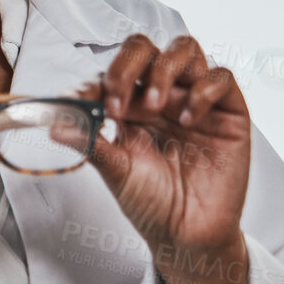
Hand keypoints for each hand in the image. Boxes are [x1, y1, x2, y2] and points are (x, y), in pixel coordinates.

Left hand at [73, 32, 252, 283]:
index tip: (80, 102)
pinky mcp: (229, 113)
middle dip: (125, 65)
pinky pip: (222, 78)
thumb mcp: (115, 171)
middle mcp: (162, 95)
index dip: (95, 81)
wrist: (186, 235)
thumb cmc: (151, 202)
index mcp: (130, 105)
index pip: (112, 71)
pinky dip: (202, 91)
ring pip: (184, 49)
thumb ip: (90, 143)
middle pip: (144, 48)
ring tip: (151, 107)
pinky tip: (188, 118)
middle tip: (116, 102)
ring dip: (162, 70)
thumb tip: (54, 125)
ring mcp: (195, 100)